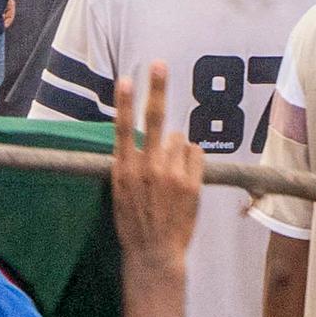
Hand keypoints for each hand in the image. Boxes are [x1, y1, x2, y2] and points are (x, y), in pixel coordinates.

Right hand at [108, 64, 207, 286]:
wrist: (153, 252)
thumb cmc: (135, 222)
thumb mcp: (120, 193)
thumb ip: (129, 165)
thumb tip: (140, 138)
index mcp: (124, 170)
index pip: (122, 130)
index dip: (125, 103)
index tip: (126, 80)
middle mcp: (146, 168)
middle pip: (154, 120)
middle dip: (157, 89)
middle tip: (159, 64)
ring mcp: (170, 174)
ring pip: (179, 139)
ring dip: (177, 150)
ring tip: (170, 176)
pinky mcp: (190, 181)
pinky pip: (195, 153)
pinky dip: (192, 161)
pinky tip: (184, 179)